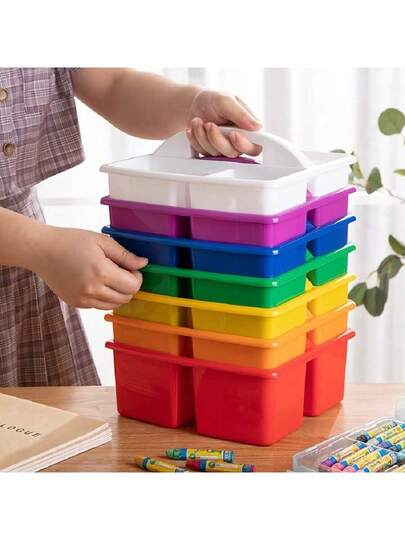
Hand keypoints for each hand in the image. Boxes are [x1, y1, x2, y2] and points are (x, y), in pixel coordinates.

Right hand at [31, 226, 147, 309]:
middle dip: (129, 285)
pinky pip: (100, 306)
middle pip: (126, 298)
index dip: (137, 277)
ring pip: (114, 305)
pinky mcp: (76, 304)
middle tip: (121, 271)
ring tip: (109, 277)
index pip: (133, 286)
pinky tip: (97, 282)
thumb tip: (143, 264)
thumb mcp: (101, 241)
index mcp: (101, 272)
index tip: (131, 267)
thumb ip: (124, 255)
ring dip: (118, 293)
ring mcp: (83, 299)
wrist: (42, 251)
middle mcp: (93, 290)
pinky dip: (104, 297)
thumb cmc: (70, 241)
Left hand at [186, 90, 262, 157]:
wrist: (193, 105)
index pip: (255, 147)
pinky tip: (195, 129)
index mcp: (248, 129)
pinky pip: (204, 153)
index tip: (232, 134)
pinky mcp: (211, 151)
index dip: (243, 144)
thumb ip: (241, 114)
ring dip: (203, 137)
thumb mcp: (226, 101)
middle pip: (233, 153)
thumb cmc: (212, 101)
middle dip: (218, 140)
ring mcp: (224, 147)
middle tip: (209, 125)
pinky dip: (196, 140)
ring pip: (217, 154)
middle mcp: (238, 141)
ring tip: (198, 121)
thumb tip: (257, 126)